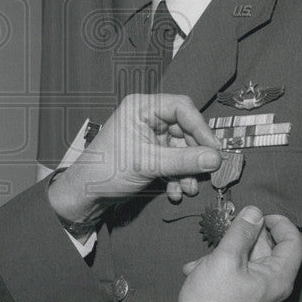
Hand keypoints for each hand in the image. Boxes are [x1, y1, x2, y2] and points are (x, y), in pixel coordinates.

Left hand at [47, 94, 220, 226]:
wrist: (85, 194)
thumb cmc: (106, 170)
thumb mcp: (148, 164)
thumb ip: (184, 160)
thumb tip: (216, 158)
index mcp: (141, 107)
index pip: (182, 108)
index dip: (202, 128)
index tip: (215, 150)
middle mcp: (146, 117)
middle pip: (186, 129)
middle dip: (195, 155)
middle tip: (207, 174)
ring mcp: (149, 135)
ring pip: (182, 148)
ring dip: (188, 170)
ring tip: (188, 189)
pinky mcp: (150, 152)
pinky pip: (174, 160)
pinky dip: (178, 176)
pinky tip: (176, 192)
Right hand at [144, 207, 301, 301]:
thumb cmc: (210, 298)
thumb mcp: (225, 257)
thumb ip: (242, 232)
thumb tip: (255, 212)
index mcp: (278, 279)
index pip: (294, 243)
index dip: (279, 223)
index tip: (258, 215)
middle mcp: (273, 289)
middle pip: (270, 250)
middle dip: (245, 238)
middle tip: (226, 231)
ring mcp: (258, 296)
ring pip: (249, 261)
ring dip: (227, 252)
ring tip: (204, 258)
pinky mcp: (243, 300)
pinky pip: (239, 274)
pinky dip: (221, 266)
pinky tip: (197, 270)